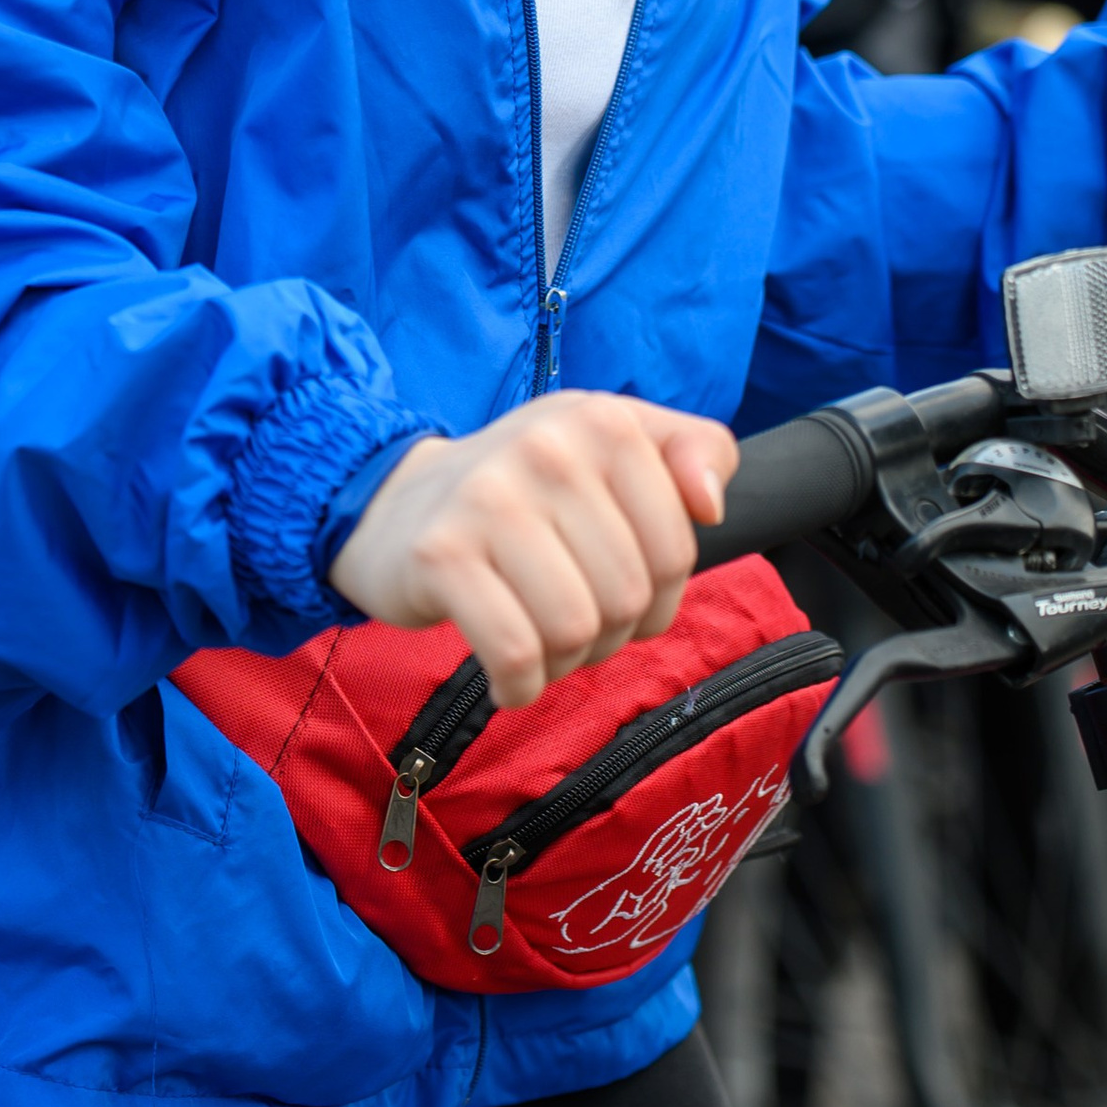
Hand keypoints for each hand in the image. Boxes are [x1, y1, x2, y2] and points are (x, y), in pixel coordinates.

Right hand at [329, 392, 738, 708]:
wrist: (395, 505)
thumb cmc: (527, 489)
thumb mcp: (613, 447)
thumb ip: (694, 451)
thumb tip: (710, 504)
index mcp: (602, 421)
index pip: (675, 551)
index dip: (660, 597)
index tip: (621, 593)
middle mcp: (547, 448)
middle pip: (626, 597)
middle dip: (610, 636)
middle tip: (574, 624)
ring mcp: (488, 499)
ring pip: (575, 629)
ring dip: (565, 664)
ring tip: (542, 646)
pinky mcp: (440, 555)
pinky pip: (514, 652)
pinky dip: (521, 685)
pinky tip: (511, 678)